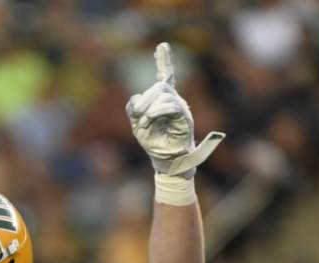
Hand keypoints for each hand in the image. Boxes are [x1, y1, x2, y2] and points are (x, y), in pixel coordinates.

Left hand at [126, 42, 223, 176]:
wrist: (165, 160)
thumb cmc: (153, 142)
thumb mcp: (136, 123)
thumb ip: (133, 107)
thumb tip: (136, 98)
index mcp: (163, 100)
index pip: (165, 76)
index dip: (164, 61)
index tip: (162, 46)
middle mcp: (174, 100)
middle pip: (159, 87)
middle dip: (144, 100)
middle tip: (138, 117)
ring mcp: (181, 108)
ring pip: (164, 95)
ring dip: (148, 109)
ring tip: (144, 123)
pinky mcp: (185, 117)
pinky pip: (171, 106)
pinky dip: (156, 112)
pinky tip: (149, 120)